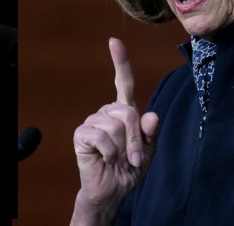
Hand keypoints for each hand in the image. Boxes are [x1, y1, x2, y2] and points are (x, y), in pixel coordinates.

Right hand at [71, 37, 158, 223]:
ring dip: (123, 149)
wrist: (113, 191)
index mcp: (124, 111)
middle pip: (128, 112)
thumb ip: (151, 133)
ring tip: (118, 159)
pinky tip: (105, 159)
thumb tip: (151, 116)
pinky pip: (102, 136)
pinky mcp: (82, 134)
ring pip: (116, 126)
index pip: (123, 82)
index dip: (120, 62)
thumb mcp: (149, 151)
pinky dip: (109, 152)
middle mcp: (107, 112)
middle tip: (134, 157)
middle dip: (136, 138)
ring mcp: (92, 121)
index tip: (114, 42)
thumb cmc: (130, 169)